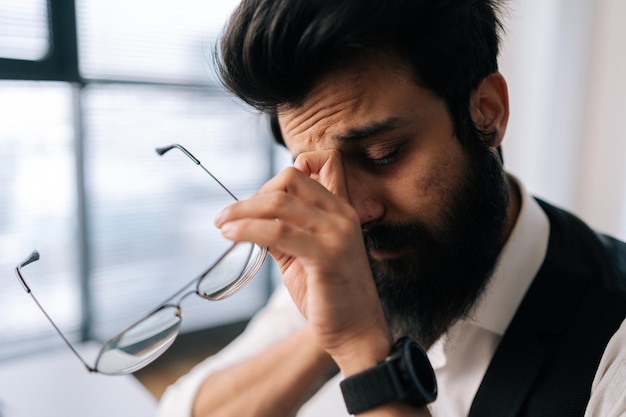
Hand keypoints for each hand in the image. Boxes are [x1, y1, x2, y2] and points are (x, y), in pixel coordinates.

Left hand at [215, 149, 390, 371]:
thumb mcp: (305, 254)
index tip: (262, 197)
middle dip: (255, 194)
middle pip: (291, 178)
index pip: (324, 160)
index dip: (288, 171)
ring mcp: (337, 233)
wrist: (356, 332)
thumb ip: (285, 232)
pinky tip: (232, 235)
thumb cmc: (330, 294)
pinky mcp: (326, 255)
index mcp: (342, 209)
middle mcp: (343, 214)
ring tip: (221, 223)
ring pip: (278, 203)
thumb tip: (250, 219)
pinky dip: (247, 229)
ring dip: (241, 210)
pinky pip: (277, 232)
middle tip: (231, 215)